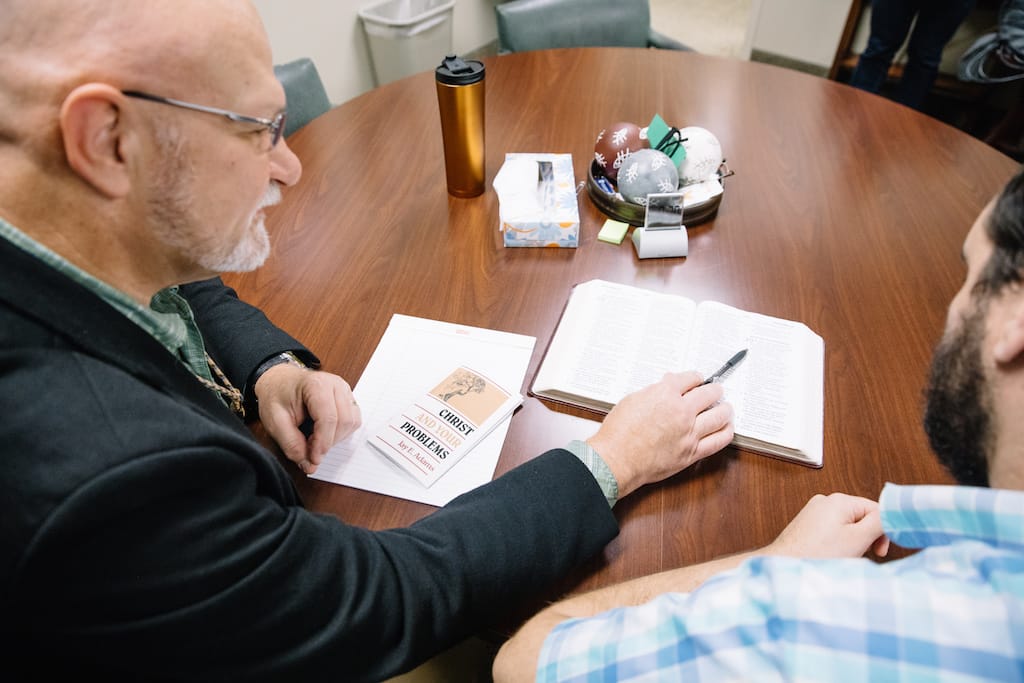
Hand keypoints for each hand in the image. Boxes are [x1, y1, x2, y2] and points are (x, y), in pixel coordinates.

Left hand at [254, 363, 360, 473]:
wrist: (279, 381)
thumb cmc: (276, 395)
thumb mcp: (275, 421)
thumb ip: (291, 444)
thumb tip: (309, 464)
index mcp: (317, 385)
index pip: (329, 418)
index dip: (322, 443)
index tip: (313, 459)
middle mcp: (335, 385)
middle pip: (344, 421)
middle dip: (328, 442)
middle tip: (309, 449)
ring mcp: (344, 390)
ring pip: (352, 422)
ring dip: (336, 438)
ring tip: (315, 439)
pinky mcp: (347, 399)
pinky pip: (353, 421)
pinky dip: (341, 433)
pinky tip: (324, 433)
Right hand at [586, 372, 733, 498]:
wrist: (616, 460)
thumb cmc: (619, 432)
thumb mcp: (633, 400)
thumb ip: (654, 391)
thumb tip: (667, 386)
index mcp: (665, 394)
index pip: (691, 378)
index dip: (695, 378)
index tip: (697, 380)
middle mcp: (681, 411)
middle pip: (710, 393)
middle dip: (714, 389)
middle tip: (715, 390)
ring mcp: (689, 433)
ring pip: (720, 415)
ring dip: (725, 408)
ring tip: (725, 408)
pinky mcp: (692, 452)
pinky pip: (719, 440)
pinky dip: (726, 431)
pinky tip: (726, 427)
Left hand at [767, 493, 889, 558]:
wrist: (785, 566)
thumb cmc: (817, 554)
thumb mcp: (858, 538)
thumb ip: (879, 522)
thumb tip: (892, 513)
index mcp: (839, 499)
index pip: (875, 509)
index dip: (883, 531)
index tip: (880, 550)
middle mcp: (824, 501)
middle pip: (861, 516)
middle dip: (866, 537)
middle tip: (862, 554)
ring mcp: (814, 512)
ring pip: (847, 525)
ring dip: (852, 541)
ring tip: (843, 556)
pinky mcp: (807, 524)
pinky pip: (832, 530)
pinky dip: (838, 543)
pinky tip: (832, 555)